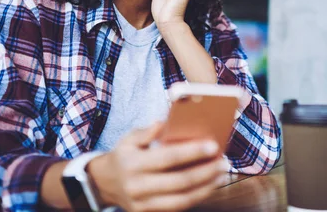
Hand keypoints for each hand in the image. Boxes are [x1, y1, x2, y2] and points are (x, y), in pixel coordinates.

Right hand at [88, 122, 227, 211]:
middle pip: (180, 182)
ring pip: (182, 200)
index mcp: (133, 163)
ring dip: (206, 188)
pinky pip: (177, 208)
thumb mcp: (128, 139)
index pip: (168, 158)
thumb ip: (147, 132)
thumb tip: (165, 123)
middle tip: (223, 162)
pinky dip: (196, 197)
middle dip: (205, 172)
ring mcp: (142, 204)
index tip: (212, 146)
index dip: (192, 152)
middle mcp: (137, 186)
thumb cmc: (123, 156)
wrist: (103, 183)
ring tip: (221, 175)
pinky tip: (208, 186)